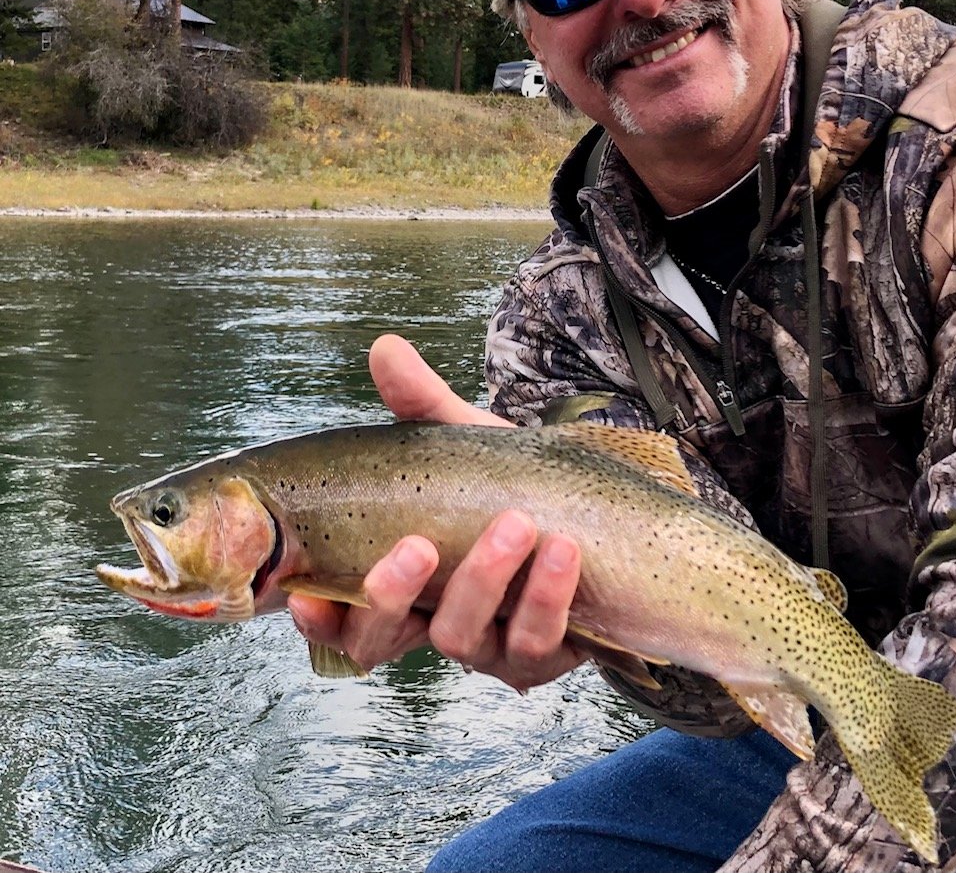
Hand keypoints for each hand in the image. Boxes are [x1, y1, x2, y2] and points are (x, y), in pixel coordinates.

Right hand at [288, 335, 587, 689]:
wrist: (599, 510)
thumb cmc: (511, 487)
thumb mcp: (467, 447)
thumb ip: (423, 405)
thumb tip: (385, 347)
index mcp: (397, 581)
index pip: (338, 616)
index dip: (316, 616)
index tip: (305, 594)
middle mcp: (428, 623)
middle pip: (379, 641)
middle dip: (392, 595)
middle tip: (419, 546)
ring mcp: (484, 647)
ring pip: (459, 639)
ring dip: (484, 580)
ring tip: (517, 525)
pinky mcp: (540, 657)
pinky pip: (534, 642)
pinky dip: (547, 595)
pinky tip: (565, 552)